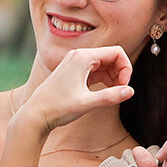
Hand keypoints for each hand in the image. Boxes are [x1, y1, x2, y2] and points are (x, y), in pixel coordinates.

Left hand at [14, 47, 134, 138]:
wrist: (36, 114)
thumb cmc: (58, 108)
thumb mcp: (87, 103)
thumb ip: (110, 96)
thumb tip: (130, 91)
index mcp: (82, 57)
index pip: (116, 52)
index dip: (126, 68)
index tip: (124, 86)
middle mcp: (79, 55)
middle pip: (111, 56)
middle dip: (121, 72)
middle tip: (121, 91)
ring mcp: (75, 62)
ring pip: (104, 63)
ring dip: (114, 76)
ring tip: (114, 93)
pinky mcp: (74, 71)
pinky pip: (95, 70)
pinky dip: (104, 79)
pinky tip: (105, 92)